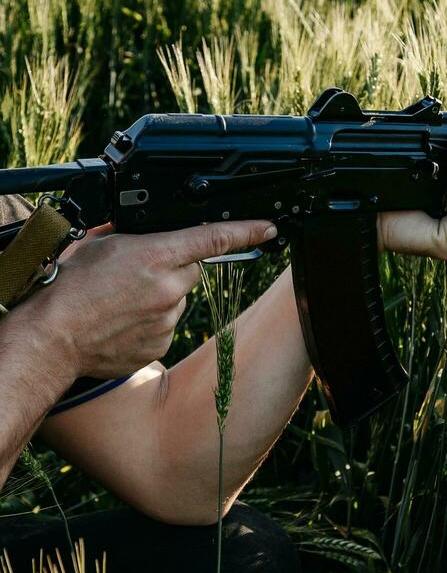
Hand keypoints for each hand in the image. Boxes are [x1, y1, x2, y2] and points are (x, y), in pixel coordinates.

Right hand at [26, 220, 275, 378]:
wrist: (52, 337)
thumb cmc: (69, 287)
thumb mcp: (100, 243)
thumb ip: (134, 234)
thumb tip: (149, 228)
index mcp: (156, 255)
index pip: (213, 238)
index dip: (247, 230)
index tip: (268, 228)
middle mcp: (168, 288)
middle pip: (191, 270)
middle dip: (173, 268)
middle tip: (138, 275)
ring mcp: (168, 319)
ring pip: (178, 299)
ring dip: (159, 297)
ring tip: (122, 302)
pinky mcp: (162, 344)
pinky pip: (165, 326)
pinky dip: (149, 322)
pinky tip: (123, 321)